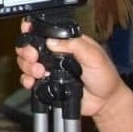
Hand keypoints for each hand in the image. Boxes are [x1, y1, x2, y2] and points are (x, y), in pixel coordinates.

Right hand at [14, 19, 132, 118]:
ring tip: (40, 72)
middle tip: (34, 57)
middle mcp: (54, 54)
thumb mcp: (94, 56)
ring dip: (27, 66)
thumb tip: (52, 40)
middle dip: (27, 51)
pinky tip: (33, 82)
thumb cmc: (105, 76)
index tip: (27, 31)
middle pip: (30, 46)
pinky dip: (26, 80)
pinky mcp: (47, 83)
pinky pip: (29, 80)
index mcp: (66, 42)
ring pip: (26, 62)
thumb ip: (75, 45)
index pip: (44, 30)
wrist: (105, 102)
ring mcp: (49, 68)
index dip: (32, 29)